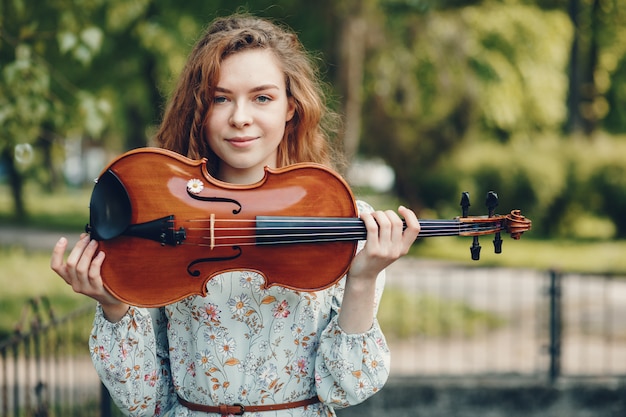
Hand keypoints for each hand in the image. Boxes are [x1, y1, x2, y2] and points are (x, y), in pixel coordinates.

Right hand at [50, 234, 129, 321]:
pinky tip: (102, 254)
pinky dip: (96, 262)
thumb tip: (84, 236)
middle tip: (88, 238)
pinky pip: (93, 274)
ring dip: (88, 252)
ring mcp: (84, 288)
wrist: (113, 298)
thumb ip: (85, 252)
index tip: (63, 239)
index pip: (55, 266)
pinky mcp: (96, 290)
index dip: (57, 252)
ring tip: (95, 242)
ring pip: (81, 268)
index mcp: (69, 277)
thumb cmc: (101, 278)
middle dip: (79, 247)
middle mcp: (74, 284)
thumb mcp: (90, 266)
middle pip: (70, 263)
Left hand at [338, 206, 418, 333]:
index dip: (410, 215)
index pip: (415, 228)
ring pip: (384, 223)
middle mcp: (396, 250)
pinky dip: (367, 218)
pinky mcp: (372, 251)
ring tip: (370, 216)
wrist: (363, 276)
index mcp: (404, 249)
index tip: (400, 209)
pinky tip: (363, 217)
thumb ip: (395, 236)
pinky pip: (372, 227)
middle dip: (386, 213)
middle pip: (397, 222)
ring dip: (376, 214)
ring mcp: (385, 251)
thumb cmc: (375, 258)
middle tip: (377, 215)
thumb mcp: (390, 249)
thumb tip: (393, 214)